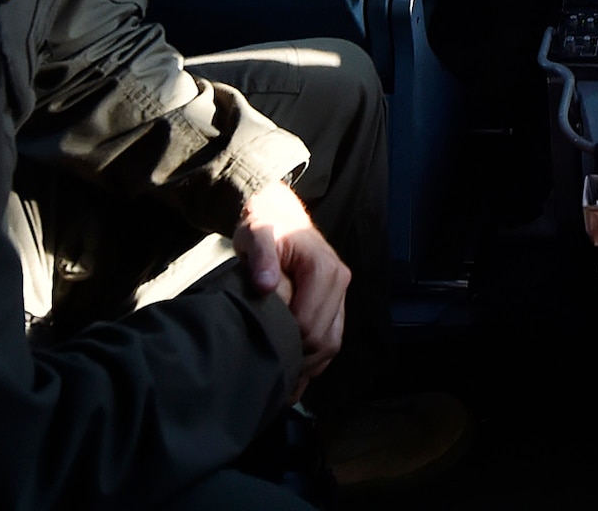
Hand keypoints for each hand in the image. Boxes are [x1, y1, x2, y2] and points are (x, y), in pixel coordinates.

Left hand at [234, 184, 350, 397]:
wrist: (277, 214)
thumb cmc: (264, 225)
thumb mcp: (256, 234)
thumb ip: (261, 258)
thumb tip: (266, 286)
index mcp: (325, 269)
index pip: (310, 323)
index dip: (287, 342)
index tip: (262, 349)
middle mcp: (341, 281)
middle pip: (325, 339)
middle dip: (299, 361)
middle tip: (269, 375)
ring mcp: (341, 293)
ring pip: (332, 343)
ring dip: (309, 365)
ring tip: (282, 383)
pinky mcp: (335, 301)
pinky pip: (332, 337)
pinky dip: (316, 358)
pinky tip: (297, 374)